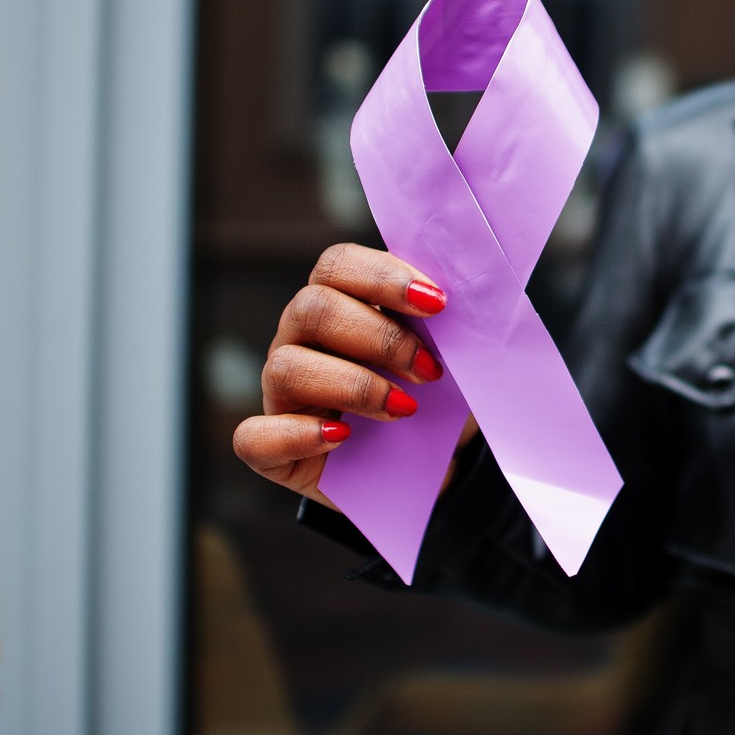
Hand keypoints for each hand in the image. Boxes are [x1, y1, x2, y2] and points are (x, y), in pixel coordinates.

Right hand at [232, 242, 449, 508]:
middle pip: (312, 308)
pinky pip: (255, 436)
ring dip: (354, 384)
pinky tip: (343, 438)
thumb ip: (454, 328)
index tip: (438, 304)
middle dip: (380, 337)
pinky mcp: (273, 450)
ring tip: (405, 408)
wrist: (432, 470)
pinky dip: (298, 434)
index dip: (384, 277)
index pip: (337, 264)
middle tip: (431, 369)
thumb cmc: (438, 400)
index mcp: (339, 302)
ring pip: (286, 366)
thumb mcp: (455, 361)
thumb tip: (478, 305)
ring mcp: (281, 394)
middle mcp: (300, 340)